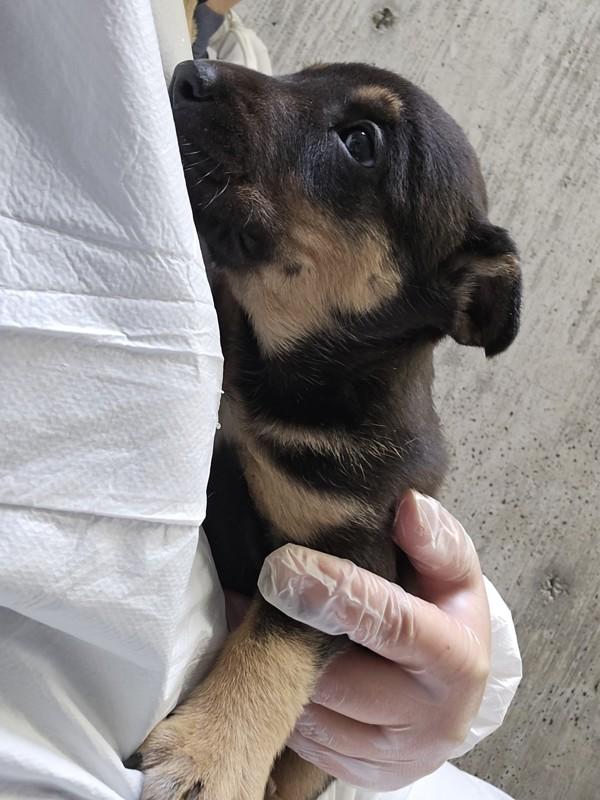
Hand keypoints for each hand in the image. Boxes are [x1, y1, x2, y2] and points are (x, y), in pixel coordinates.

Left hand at [257, 490, 490, 790]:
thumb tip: (407, 506)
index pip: (390, 623)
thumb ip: (434, 538)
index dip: (334, 592)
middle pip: (340, 679)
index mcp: (456, 660)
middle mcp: (432, 720)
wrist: (452, 686)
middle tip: (256, 590)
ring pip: (313, 715)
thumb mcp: (453, 570)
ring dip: (275, 666)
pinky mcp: (363, 774)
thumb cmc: (446, 614)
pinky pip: (303, 741)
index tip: (281, 565)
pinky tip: (263, 657)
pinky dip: (275, 696)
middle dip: (292, 634)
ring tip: (252, 616)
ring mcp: (396, 757)